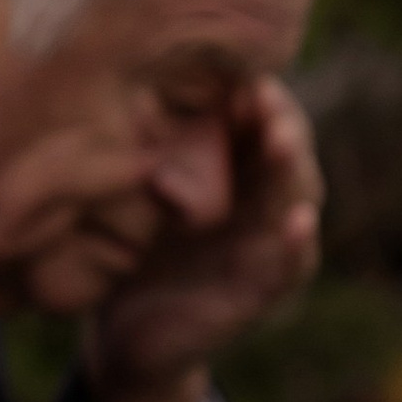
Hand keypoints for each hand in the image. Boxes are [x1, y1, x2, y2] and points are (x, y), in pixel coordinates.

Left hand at [87, 78, 321, 401]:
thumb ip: (136, 148)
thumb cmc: (131, 247)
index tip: (238, 68)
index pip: (255, 121)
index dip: (254, 95)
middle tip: (262, 96)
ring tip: (281, 142)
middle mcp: (257, 202)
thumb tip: (104, 77)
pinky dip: (296, 244)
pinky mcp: (260, 292)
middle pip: (283, 152)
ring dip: (292, 171)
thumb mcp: (129, 192)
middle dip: (279, 122)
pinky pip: (288, 266)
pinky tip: (298, 221)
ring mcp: (264, 246)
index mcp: (232, 170)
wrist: (123, 333)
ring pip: (295, 200)